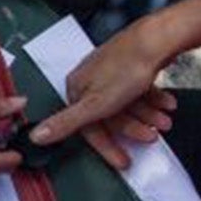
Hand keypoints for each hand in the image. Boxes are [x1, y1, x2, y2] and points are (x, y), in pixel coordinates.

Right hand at [30, 15, 180, 170]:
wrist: (156, 39)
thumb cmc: (126, 69)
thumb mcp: (95, 104)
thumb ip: (66, 123)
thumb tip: (34, 136)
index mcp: (78, 89)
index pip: (88, 127)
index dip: (107, 147)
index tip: (124, 161)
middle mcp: (92, 79)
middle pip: (111, 116)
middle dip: (134, 128)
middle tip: (152, 135)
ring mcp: (112, 71)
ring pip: (128, 103)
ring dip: (148, 115)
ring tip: (164, 120)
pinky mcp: (131, 65)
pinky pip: (140, 90)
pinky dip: (153, 99)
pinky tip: (166, 103)